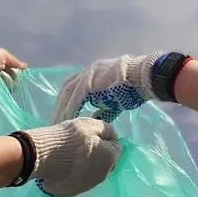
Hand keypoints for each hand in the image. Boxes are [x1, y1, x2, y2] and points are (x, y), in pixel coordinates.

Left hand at [0, 43, 26, 104]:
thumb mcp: (3, 55)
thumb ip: (15, 63)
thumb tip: (25, 68)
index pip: (14, 74)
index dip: (19, 74)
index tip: (24, 75)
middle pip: (12, 83)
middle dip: (13, 79)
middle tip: (8, 74)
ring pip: (7, 91)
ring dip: (5, 84)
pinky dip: (0, 93)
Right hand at [24, 117, 120, 196]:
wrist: (45, 156)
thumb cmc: (70, 138)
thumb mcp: (91, 125)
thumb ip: (107, 130)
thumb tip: (113, 137)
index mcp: (110, 159)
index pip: (115, 147)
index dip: (104, 140)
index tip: (91, 136)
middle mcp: (103, 176)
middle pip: (103, 163)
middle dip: (96, 155)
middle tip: (80, 146)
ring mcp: (87, 186)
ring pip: (90, 173)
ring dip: (84, 166)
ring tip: (68, 157)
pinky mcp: (72, 192)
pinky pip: (76, 181)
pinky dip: (72, 175)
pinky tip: (62, 168)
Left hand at [48, 53, 170, 122]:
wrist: (143, 77)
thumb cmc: (133, 89)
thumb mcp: (114, 100)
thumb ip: (103, 108)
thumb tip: (95, 120)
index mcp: (92, 75)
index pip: (72, 88)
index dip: (65, 102)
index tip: (61, 116)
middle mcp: (87, 72)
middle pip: (66, 89)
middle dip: (59, 106)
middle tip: (54, 122)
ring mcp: (88, 74)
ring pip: (67, 92)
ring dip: (61, 108)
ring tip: (57, 124)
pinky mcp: (91, 81)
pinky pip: (76, 97)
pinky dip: (70, 109)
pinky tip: (67, 120)